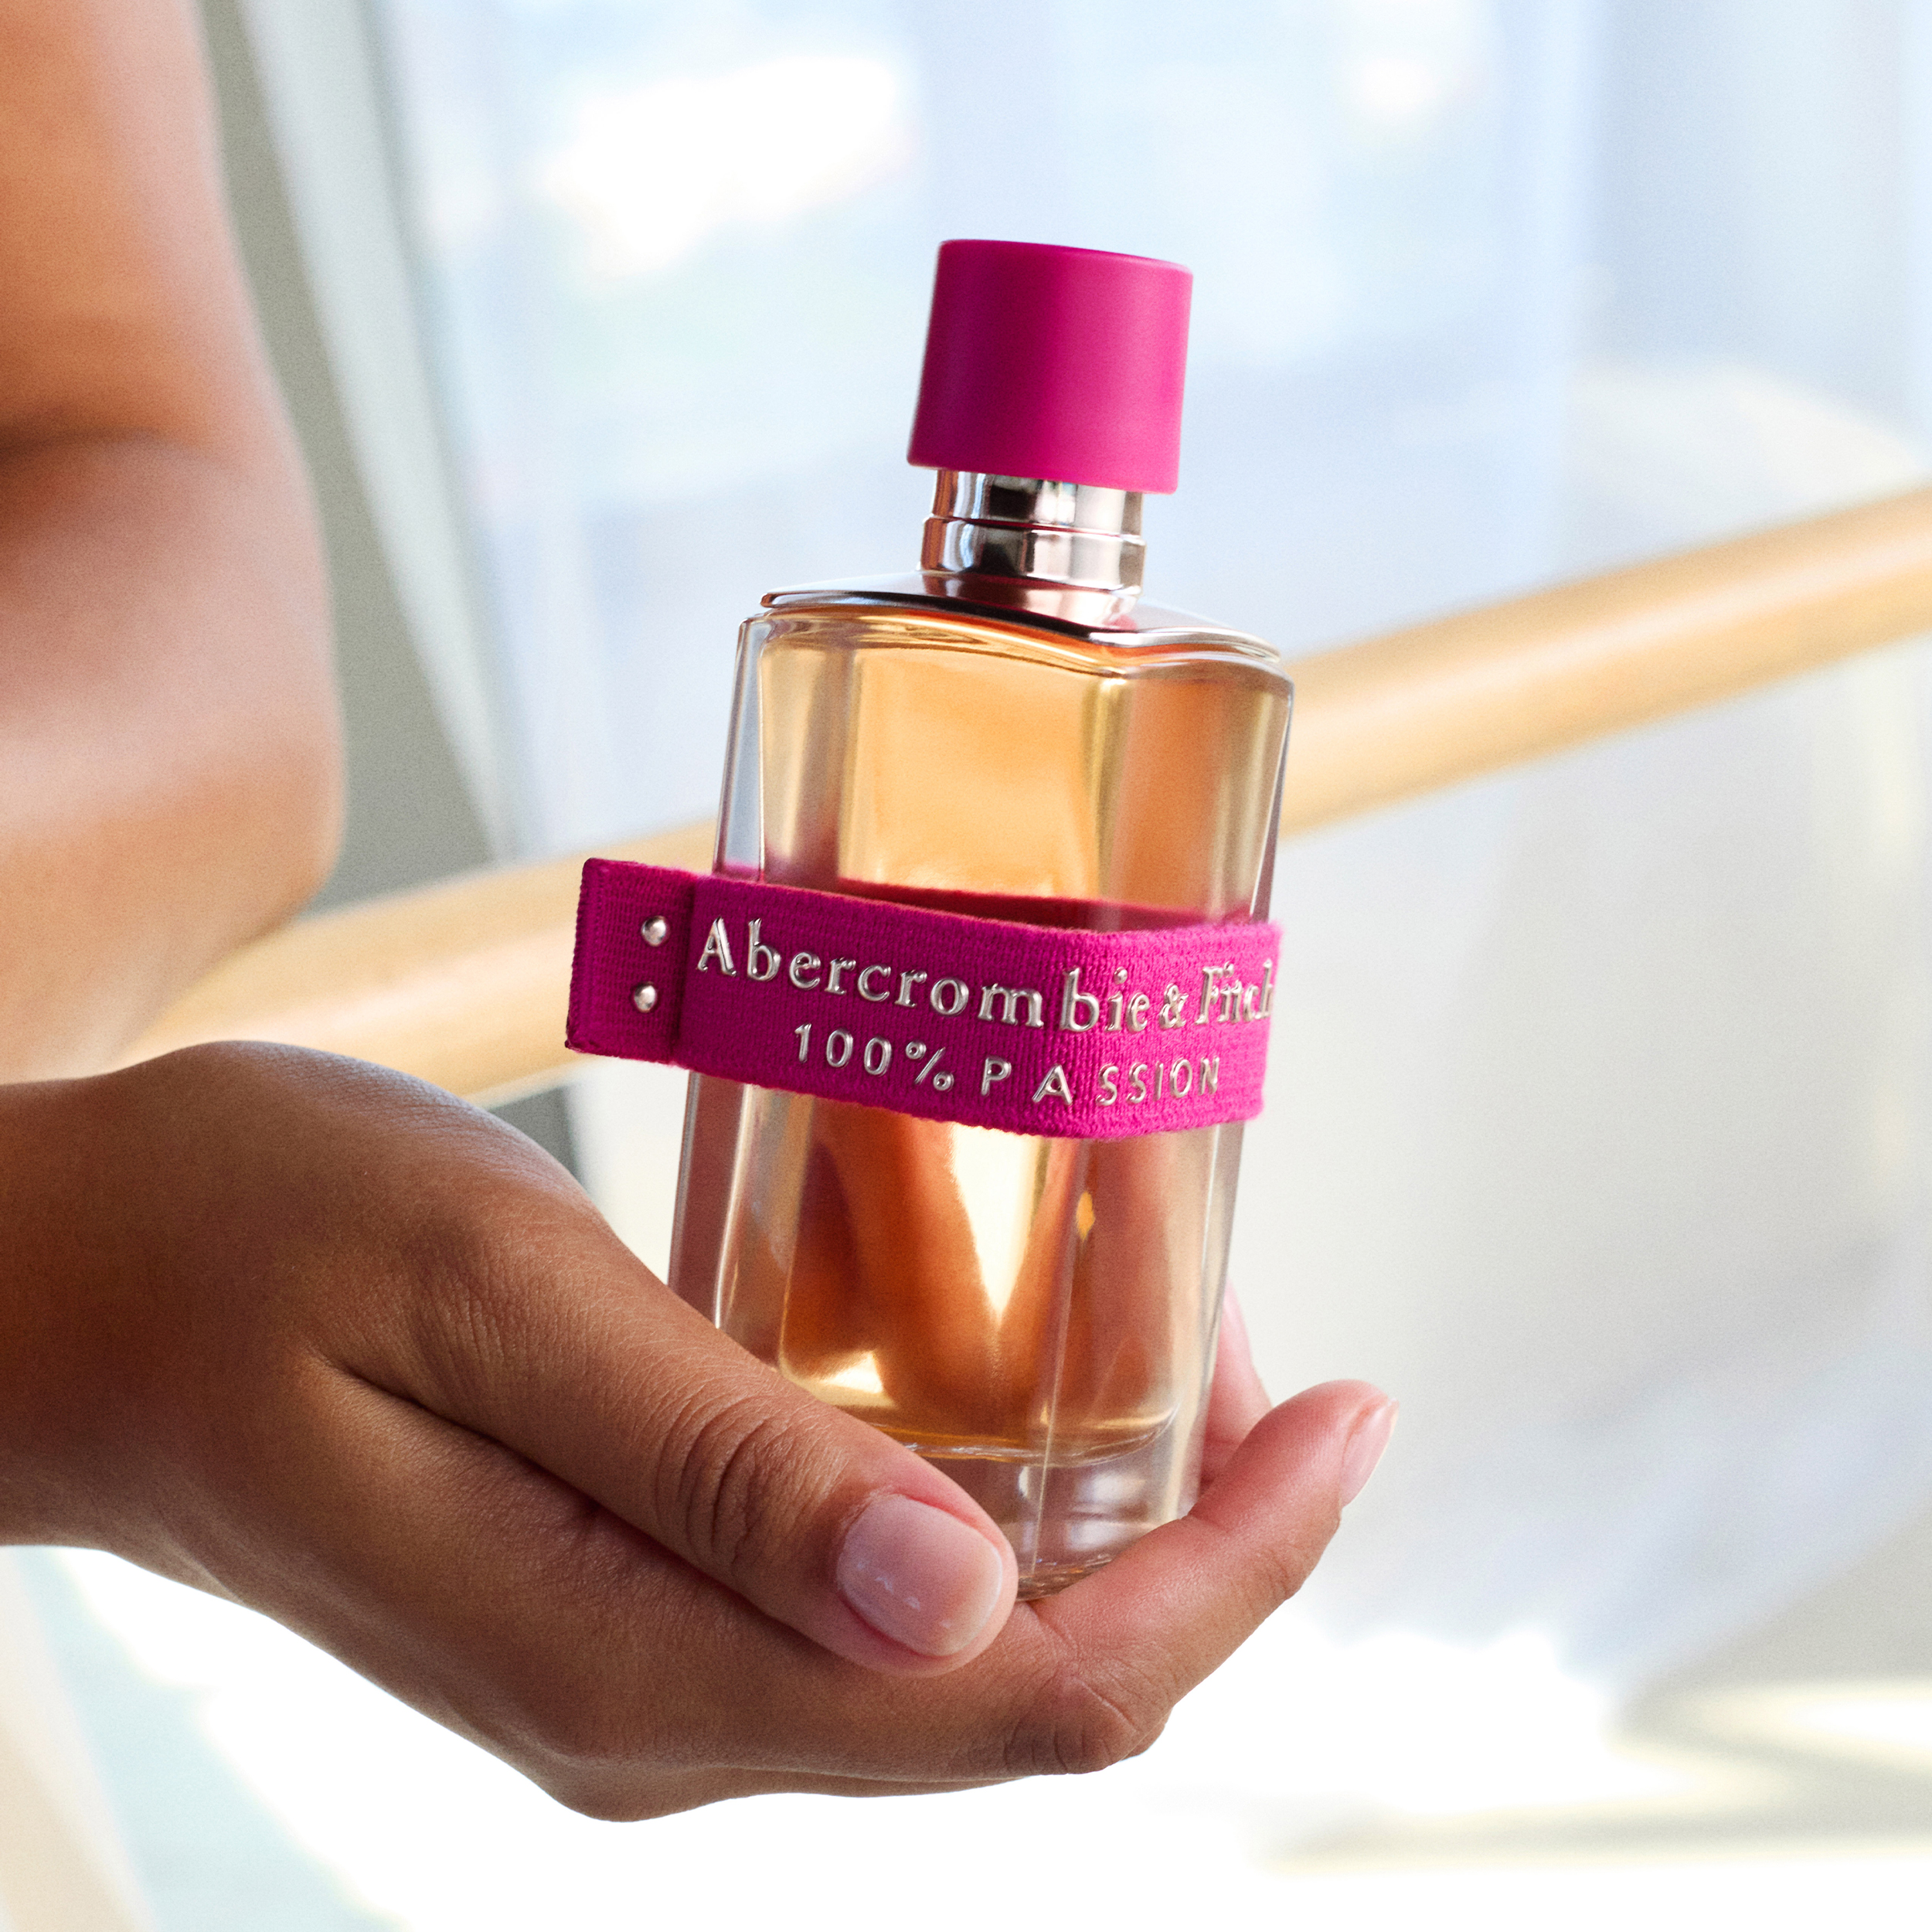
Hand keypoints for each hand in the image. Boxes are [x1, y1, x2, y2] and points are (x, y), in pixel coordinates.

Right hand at [0, 1044, 1394, 1818]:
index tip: (1343, 1420)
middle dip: (1193, 1546)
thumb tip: (954, 1600)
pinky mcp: (628, 1603)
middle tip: (1276, 1358)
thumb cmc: (249, 1240)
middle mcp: (661, 1715)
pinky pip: (862, 1594)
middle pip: (1016, 1694)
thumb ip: (710, 1463)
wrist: (76, 1291)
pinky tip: (1011, 1378)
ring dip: (1100, 1523)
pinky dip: (982, 1500)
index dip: (1223, 1578)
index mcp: (632, 1662)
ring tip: (1178, 1342)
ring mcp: (645, 1674)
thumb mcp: (484, 1295)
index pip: (1021, 1698)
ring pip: (954, 1652)